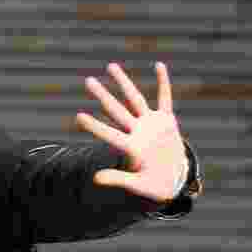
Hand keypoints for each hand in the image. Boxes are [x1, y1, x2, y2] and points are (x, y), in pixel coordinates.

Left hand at [75, 62, 187, 203]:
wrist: (173, 180)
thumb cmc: (153, 185)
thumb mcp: (137, 185)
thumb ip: (118, 179)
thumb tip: (94, 179)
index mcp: (131, 148)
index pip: (109, 135)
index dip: (95, 126)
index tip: (78, 116)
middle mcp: (138, 132)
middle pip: (117, 110)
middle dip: (103, 95)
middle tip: (87, 81)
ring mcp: (151, 125)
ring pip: (135, 99)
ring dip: (124, 83)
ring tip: (111, 66)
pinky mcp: (167, 121)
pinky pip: (165, 98)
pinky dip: (163, 83)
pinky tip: (158, 66)